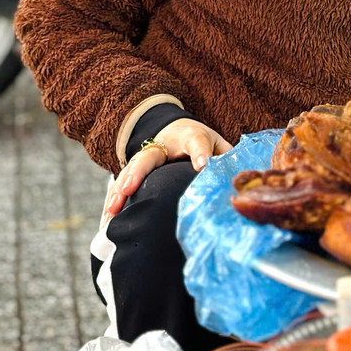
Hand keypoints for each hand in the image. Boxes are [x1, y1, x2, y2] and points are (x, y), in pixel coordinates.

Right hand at [101, 118, 232, 221]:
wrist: (175, 129)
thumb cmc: (201, 142)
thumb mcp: (218, 143)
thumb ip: (227, 157)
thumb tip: (243, 179)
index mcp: (189, 135)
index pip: (195, 142)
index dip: (199, 153)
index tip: (202, 166)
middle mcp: (163, 145)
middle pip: (148, 157)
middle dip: (137, 172)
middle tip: (128, 188)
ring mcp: (146, 157)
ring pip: (129, 171)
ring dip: (118, 191)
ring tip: (111, 212)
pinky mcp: (135, 171)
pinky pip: (120, 185)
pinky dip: (113, 201)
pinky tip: (107, 221)